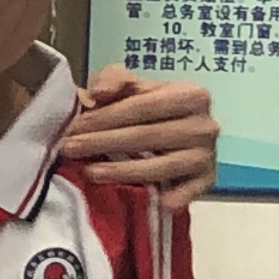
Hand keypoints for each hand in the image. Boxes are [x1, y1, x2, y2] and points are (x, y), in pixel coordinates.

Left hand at [66, 68, 217, 206]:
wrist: (182, 130)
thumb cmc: (152, 107)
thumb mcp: (134, 86)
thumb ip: (114, 79)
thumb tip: (99, 92)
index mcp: (191, 94)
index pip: (141, 107)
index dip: (104, 117)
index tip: (74, 128)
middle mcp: (205, 125)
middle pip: (147, 136)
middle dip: (103, 143)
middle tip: (71, 149)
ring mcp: (207, 156)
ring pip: (160, 167)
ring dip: (121, 172)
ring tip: (89, 172)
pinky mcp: (207, 182)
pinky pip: (183, 195)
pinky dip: (163, 199)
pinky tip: (136, 198)